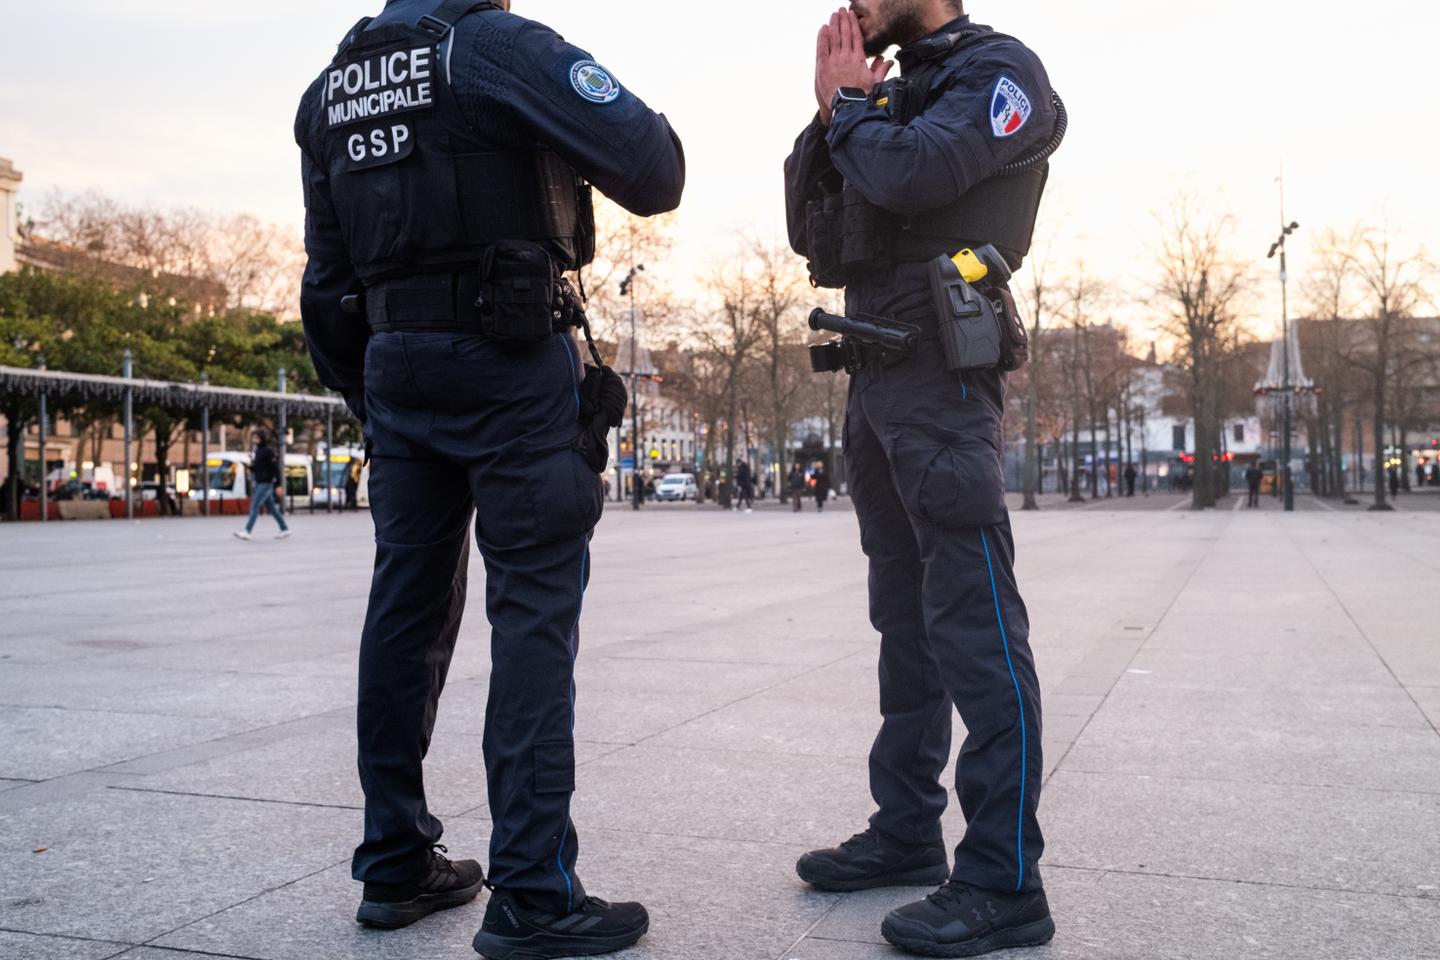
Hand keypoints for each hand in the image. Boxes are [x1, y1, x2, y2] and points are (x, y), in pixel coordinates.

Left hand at [814, 8, 893, 125]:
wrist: (848, 106)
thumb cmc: (861, 96)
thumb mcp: (874, 82)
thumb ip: (881, 69)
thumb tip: (888, 61)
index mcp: (859, 58)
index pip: (856, 36)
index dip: (853, 24)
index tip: (852, 15)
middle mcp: (847, 56)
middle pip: (845, 33)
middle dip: (843, 20)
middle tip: (841, 10)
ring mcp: (835, 60)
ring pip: (834, 37)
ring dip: (833, 24)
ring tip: (833, 15)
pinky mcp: (823, 66)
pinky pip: (822, 47)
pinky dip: (822, 37)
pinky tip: (823, 28)